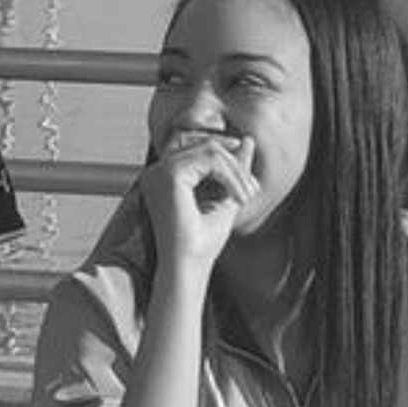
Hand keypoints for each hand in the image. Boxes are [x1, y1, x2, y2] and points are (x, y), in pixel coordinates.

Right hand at [135, 131, 257, 283]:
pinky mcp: (169, 175)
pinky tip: (238, 197)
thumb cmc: (202, 243)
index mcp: (163, 177)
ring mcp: (159, 171)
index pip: (196, 145)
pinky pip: (210, 158)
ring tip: (246, 195)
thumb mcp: (224, 197)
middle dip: (234, 162)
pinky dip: (231, 175)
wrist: (189, 267)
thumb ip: (233, 169)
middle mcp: (156, 171)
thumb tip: (247, 139)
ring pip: (209, 149)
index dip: (225, 153)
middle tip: (252, 189)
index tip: (248, 181)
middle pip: (204, 143)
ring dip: (236, 171)